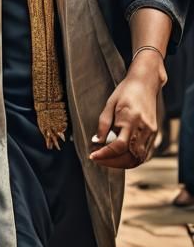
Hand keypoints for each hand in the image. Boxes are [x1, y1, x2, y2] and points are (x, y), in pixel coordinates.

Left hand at [90, 54, 165, 168]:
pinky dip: (133, 159)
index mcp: (130, 120)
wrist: (145, 83)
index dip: (104, 154)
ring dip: (122, 163)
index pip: (118, 146)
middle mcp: (143, 128)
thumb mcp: (109, 104)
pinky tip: (120, 157)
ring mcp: (151, 132)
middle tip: (98, 159)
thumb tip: (95, 142)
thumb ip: (103, 124)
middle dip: (112, 162)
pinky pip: (145, 153)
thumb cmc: (125, 92)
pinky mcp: (154, 134)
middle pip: (130, 156)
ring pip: (139, 158)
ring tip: (107, 160)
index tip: (93, 155)